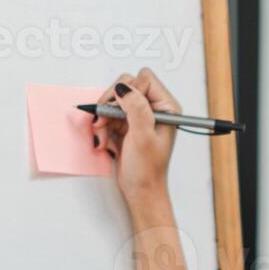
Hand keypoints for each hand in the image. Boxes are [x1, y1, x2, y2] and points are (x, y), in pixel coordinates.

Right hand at [93, 67, 181, 207]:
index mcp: (166, 107)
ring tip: (103, 135)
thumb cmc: (148, 170)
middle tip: (104, 120)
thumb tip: (124, 88)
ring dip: (103, 117)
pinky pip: (108, 115)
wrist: (140, 191)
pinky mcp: (126, 124)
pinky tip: (105, 141)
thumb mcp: (143, 137)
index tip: (119, 109)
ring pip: (114, 100)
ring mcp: (139, 116)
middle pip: (126, 86)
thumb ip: (136, 109)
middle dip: (111, 104)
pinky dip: (102, 127)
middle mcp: (153, 108)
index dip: (128, 92)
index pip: (144, 79)